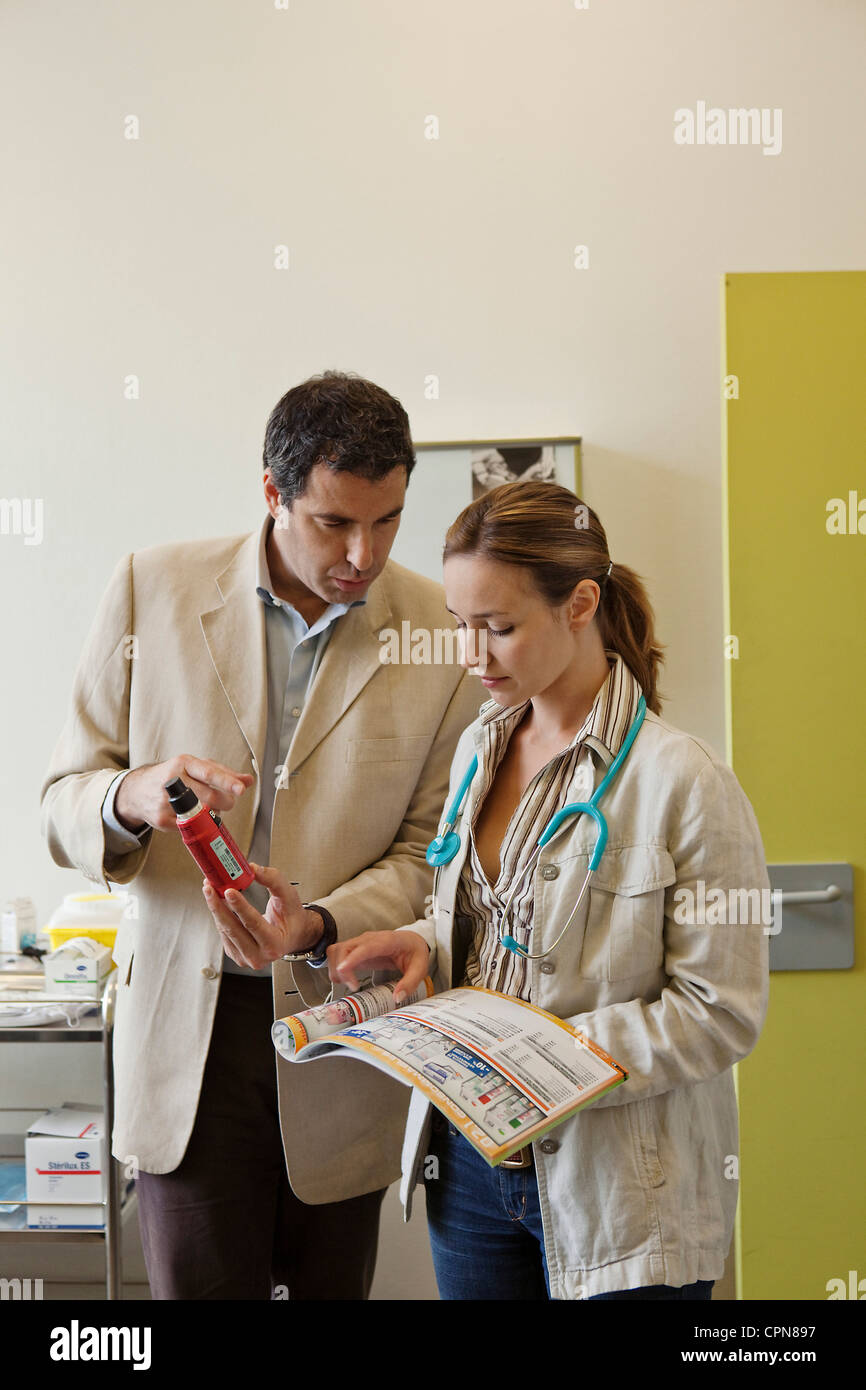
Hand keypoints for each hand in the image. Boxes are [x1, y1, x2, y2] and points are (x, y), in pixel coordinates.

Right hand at [115, 755, 254, 832]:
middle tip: (229, 802)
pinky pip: (189, 826)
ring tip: (208, 807)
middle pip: (208, 797)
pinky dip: (196, 823)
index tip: (241, 789)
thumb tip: (248, 780)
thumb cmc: (173, 775)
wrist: (138, 790)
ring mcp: (165, 802)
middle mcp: (173, 781)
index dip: (227, 782)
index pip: (209, 773)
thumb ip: (223, 773)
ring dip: (212, 813)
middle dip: (225, 802)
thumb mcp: (195, 767)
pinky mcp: (161, 820)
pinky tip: (191, 815)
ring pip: (200, 813)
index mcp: (183, 763)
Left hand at [201, 863, 321, 968]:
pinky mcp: (235, 954)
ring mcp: (245, 958)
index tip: (228, 891)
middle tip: (210, 888)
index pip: (253, 924)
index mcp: (274, 945)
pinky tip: (218, 902)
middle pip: (233, 929)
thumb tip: (252, 868)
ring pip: (225, 930)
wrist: (292, 934)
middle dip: (218, 906)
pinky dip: (220, 915)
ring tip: (211, 890)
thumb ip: (274, 880)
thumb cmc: (291, 917)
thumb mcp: (289, 896)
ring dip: (216, 908)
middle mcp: (258, 956)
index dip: (239, 907)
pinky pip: (223, 933)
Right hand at [326, 930, 429, 1004]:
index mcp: (387, 941)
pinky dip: (335, 968)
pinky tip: (345, 979)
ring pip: (336, 951)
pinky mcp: (355, 950)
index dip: (351, 958)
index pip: (365, 948)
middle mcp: (369, 939)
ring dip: (336, 969)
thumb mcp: (420, 968)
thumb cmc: (414, 952)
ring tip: (349, 984)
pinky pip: (337, 955)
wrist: (411, 941)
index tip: (342, 970)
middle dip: (342, 969)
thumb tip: (397, 997)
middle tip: (353, 987)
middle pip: (344, 948)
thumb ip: (410, 983)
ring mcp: (360, 943)